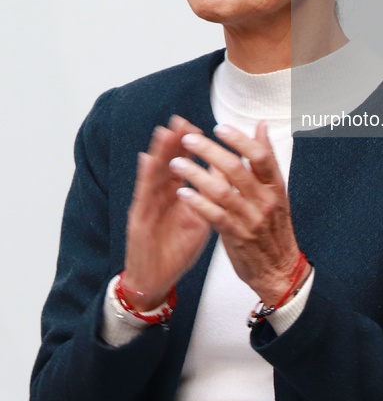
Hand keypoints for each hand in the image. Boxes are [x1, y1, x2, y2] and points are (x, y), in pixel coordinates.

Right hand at [123, 116, 211, 309]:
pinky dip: (145, 177)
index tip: (200, 128)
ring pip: (155, 174)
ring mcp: (149, 206)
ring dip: (159, 153)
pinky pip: (143, 196)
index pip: (184, 166)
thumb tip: (225, 177)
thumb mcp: (198, 221)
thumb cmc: (176, 250)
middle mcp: (162, 197)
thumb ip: (209, 199)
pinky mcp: (140, 219)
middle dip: (175, 142)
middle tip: (182, 121)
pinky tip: (147, 161)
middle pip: (168, 164)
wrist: (155, 279)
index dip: (190, 148)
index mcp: (177, 196)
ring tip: (165, 132)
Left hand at [172, 121, 308, 305]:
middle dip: (210, 151)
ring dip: (196, 174)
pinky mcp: (236, 236)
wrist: (279, 269)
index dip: (239, 140)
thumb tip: (261, 126)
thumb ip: (265, 160)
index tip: (219, 128)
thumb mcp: (277, 191)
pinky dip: (197, 202)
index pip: (260, 157)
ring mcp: (250, 219)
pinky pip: (214, 215)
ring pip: (221, 191)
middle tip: (189, 140)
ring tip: (177, 163)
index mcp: (275, 187)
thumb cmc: (274, 228)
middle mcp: (264, 201)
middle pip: (236, 169)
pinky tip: (183, 192)